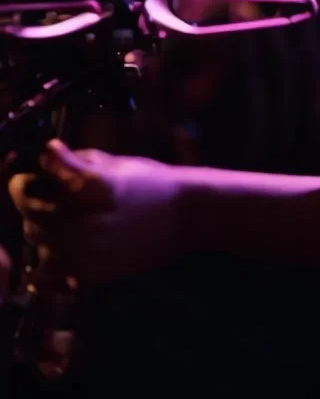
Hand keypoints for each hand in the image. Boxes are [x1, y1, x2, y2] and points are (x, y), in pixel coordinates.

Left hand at [8, 140, 191, 283]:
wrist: (188, 216)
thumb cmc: (153, 183)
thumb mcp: (116, 163)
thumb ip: (76, 161)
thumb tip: (45, 156)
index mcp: (86, 186)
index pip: (25, 188)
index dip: (22, 184)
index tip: (30, 182)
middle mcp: (82, 218)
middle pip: (30, 218)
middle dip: (35, 210)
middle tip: (49, 206)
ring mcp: (87, 248)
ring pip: (40, 243)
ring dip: (45, 235)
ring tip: (61, 228)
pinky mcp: (93, 271)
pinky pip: (54, 272)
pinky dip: (51, 267)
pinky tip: (60, 256)